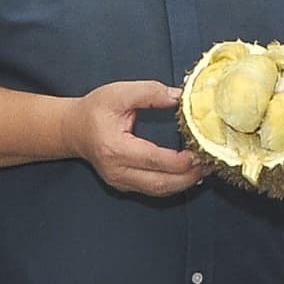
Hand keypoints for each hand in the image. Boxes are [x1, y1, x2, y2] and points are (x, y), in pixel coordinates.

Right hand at [65, 80, 206, 196]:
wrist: (73, 129)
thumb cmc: (94, 110)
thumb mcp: (119, 93)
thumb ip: (150, 92)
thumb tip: (180, 97)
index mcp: (115, 148)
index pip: (155, 160)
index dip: (182, 160)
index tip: (201, 149)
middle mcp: (118, 171)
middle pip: (161, 183)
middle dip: (190, 175)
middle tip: (210, 161)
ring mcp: (120, 182)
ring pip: (160, 190)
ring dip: (185, 181)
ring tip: (204, 167)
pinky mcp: (125, 185)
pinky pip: (154, 189)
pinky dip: (174, 183)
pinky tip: (189, 172)